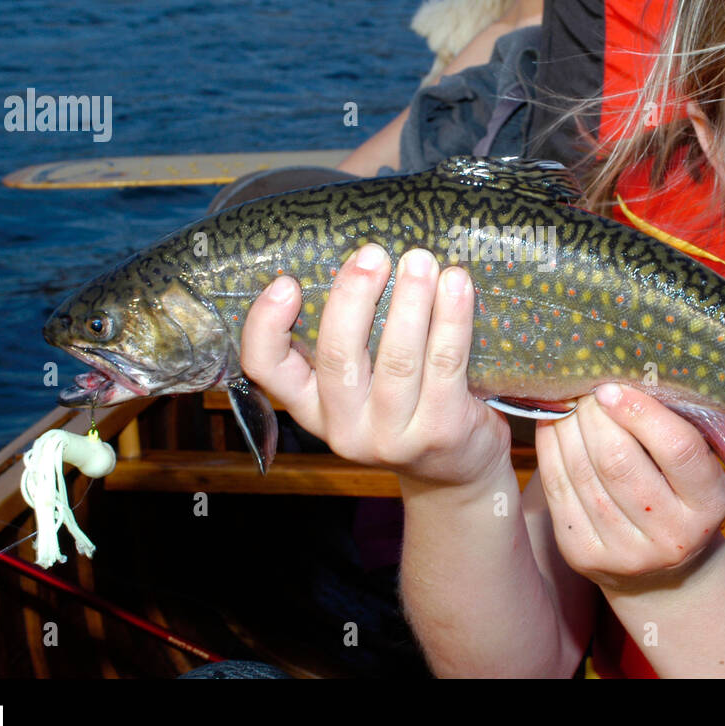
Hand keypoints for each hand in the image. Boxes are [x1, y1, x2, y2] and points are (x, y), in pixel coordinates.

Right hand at [240, 244, 512, 487]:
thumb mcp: (362, 387)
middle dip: (355, 297)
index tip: (285, 282)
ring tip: (421, 260)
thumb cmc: (406, 409)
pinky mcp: (442, 431)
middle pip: (338, 356)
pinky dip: (452, 318)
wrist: (457, 472)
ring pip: (397, 359)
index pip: (266, 370)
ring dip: (410, 300)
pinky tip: (458, 284)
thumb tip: (358, 258)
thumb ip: (351, 340)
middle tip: (372, 253)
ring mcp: (393, 435)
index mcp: (312, 408)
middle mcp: (345, 427)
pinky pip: (445, 365)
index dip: (266, 326)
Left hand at [536, 383, 724, 591]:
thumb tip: (624, 377)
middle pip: (618, 460)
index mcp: (708, 506)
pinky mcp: (583, 555)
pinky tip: (551, 424)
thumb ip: (674, 429)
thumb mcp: (695, 469)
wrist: (659, 570)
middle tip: (585, 387)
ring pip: (582, 473)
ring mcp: (624, 552)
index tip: (613, 386)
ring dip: (567, 426)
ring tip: (567, 400)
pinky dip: (549, 448)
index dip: (641, 412)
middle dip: (594, 415)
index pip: (677, 449)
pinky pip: (557, 490)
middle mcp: (670, 536)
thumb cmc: (678, 497)